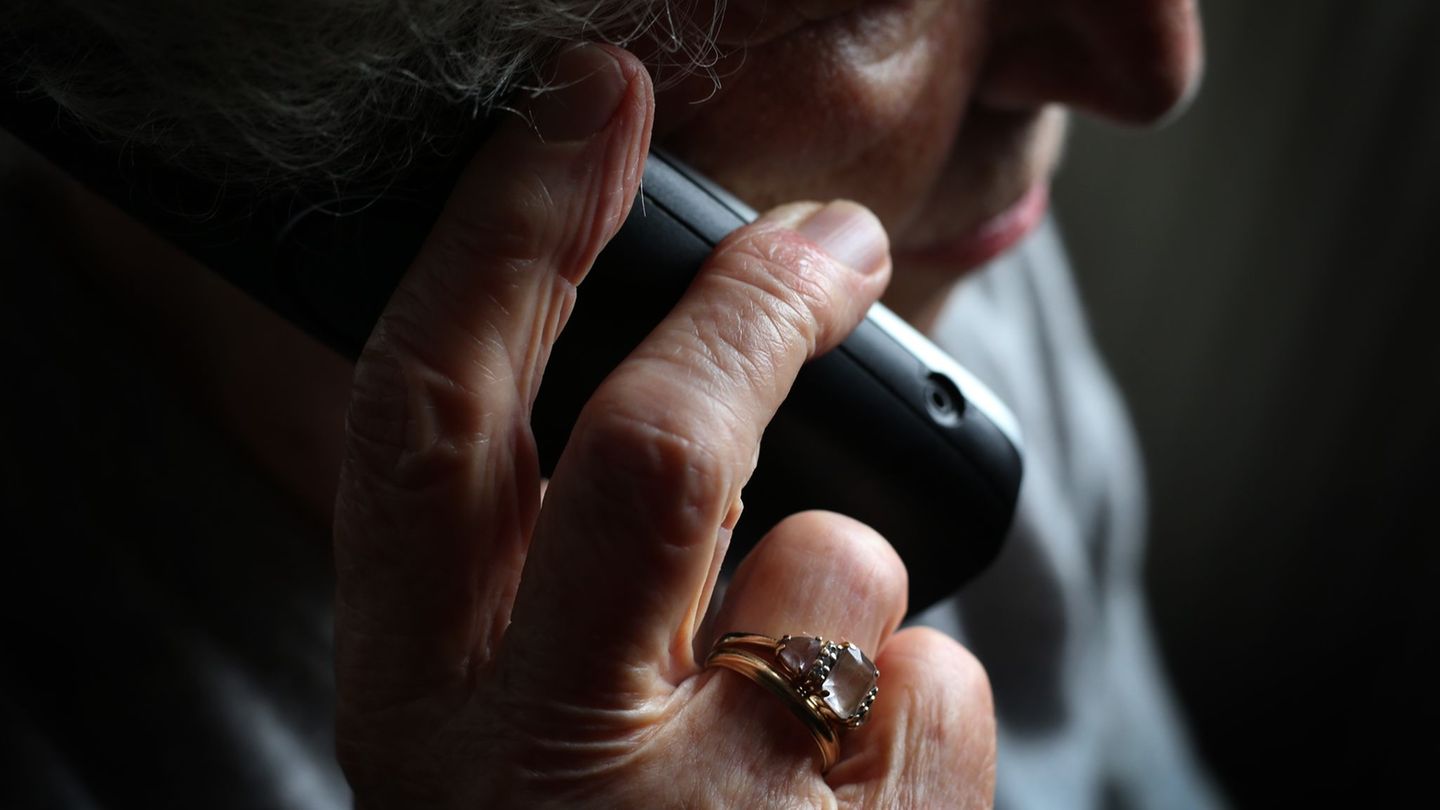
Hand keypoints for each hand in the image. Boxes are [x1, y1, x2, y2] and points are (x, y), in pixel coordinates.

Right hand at [333, 44, 995, 807]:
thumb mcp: (505, 721)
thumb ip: (542, 570)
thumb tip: (687, 402)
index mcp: (417, 703)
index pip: (430, 416)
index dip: (506, 233)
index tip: (585, 105)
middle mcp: (530, 773)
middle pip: (649, 451)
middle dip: (748, 305)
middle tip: (833, 240)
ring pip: (837, 562)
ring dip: (843, 580)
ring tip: (794, 698)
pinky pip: (938, 678)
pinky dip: (920, 698)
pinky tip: (852, 790)